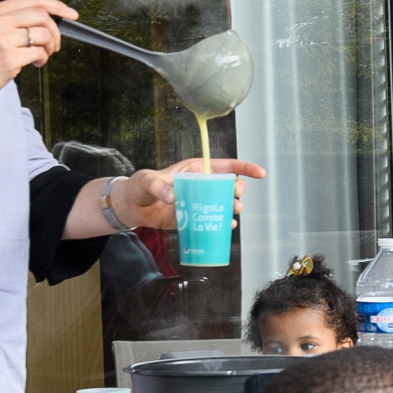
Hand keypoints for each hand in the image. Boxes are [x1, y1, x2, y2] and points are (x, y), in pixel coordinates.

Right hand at [0, 0, 72, 101]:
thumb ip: (12, 20)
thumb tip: (44, 18)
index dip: (56, 5)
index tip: (70, 13)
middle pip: (42, 14)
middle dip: (56, 30)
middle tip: (54, 43)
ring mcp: (3, 39)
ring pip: (43, 34)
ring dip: (50, 46)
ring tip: (42, 55)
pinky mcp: (8, 58)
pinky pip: (39, 53)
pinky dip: (43, 59)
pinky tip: (35, 63)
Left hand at [123, 158, 271, 232]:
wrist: (132, 207)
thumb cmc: (139, 187)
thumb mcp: (147, 182)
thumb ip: (157, 186)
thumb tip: (171, 196)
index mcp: (194, 169)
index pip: (224, 165)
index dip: (244, 168)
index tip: (260, 173)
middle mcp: (200, 184)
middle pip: (228, 184)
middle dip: (237, 190)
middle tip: (236, 198)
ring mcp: (199, 200)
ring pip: (223, 202)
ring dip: (233, 207)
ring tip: (234, 212)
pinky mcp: (194, 216)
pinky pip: (214, 218)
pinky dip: (223, 222)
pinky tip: (228, 226)